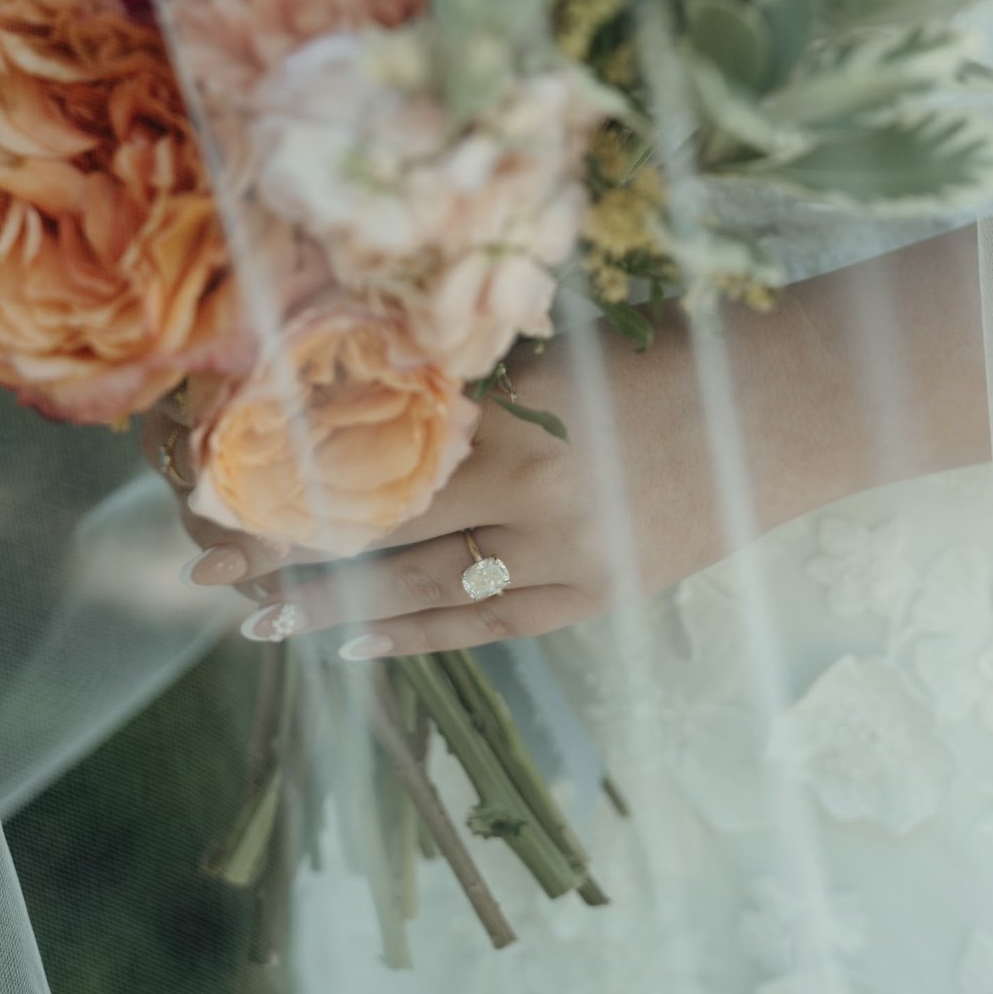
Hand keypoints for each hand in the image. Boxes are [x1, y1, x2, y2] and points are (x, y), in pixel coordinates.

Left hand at [142, 328, 646, 657]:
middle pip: (380, 532)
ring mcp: (568, 558)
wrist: (789, 408)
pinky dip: (422, 632)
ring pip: (426, 588)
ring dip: (336, 604)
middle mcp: (532, 499)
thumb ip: (466, 379)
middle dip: (286, 552)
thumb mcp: (557, 352)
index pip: (371, 461)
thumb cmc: (671, 351)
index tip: (213, 494)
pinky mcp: (600, 595)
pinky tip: (357, 643)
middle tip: (203, 567)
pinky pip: (491, 624)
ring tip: (260, 621)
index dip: (287, 483)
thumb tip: (356, 393)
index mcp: (516, 422)